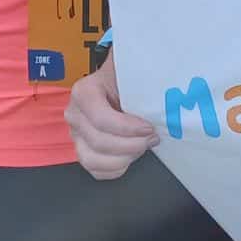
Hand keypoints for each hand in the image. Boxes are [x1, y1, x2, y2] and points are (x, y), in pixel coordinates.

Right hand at [66, 50, 160, 178]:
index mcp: (84, 92)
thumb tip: (165, 85)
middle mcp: (75, 114)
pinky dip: (116, 168)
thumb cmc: (126, 77)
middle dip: (131, 145)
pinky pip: (96, 170)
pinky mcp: (83, 149)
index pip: (101, 118)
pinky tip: (131, 156)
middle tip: (152, 138)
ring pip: (93, 160)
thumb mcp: (130, 70)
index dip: (127, 128)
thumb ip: (141, 75)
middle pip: (99, 142)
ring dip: (124, 158)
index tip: (148, 127)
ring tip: (142, 146)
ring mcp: (77, 134)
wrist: (117, 81)